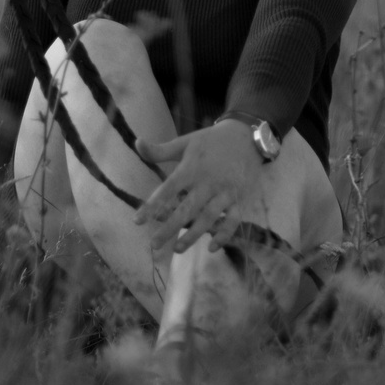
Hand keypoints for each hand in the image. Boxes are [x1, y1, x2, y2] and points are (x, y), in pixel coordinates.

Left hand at [135, 121, 265, 252]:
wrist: (247, 136)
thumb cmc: (211, 141)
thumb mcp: (186, 142)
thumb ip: (161, 150)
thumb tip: (137, 142)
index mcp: (191, 167)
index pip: (168, 188)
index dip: (152, 205)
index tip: (137, 221)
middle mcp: (208, 181)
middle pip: (187, 208)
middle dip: (170, 228)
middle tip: (154, 245)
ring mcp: (225, 191)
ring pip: (209, 217)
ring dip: (194, 235)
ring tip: (178, 249)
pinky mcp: (241, 198)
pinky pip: (233, 220)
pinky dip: (224, 235)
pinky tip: (212, 248)